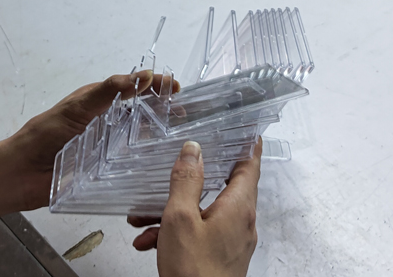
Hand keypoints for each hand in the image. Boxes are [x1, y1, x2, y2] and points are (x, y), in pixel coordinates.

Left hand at [2, 71, 178, 210]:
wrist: (20, 173)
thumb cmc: (43, 135)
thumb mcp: (77, 107)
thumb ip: (106, 92)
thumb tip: (139, 76)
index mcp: (100, 103)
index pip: (133, 90)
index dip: (155, 87)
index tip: (175, 87)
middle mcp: (106, 125)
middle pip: (141, 116)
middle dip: (163, 113)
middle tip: (185, 115)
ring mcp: (107, 150)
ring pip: (138, 142)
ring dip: (157, 140)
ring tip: (179, 141)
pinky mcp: (104, 173)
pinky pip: (129, 169)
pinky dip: (144, 167)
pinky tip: (159, 170)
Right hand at [129, 139, 261, 276]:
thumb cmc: (194, 272)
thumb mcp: (180, 218)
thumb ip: (186, 181)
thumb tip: (193, 150)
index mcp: (238, 207)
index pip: (249, 166)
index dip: (247, 145)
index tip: (247, 130)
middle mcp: (241, 223)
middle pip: (222, 189)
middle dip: (191, 182)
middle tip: (177, 168)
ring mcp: (233, 242)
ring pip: (204, 214)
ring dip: (174, 212)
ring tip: (143, 218)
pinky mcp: (221, 258)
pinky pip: (200, 235)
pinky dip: (177, 233)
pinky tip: (149, 242)